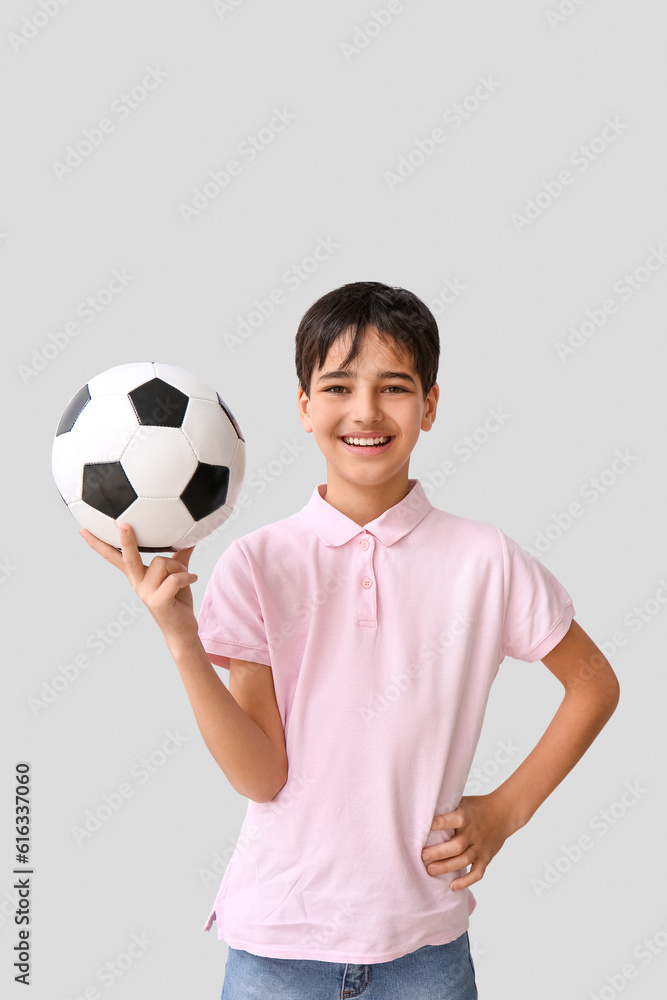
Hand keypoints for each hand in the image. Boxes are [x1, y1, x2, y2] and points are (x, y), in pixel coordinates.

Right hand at [79, 523, 199, 647]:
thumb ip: (179, 556)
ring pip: (162, 563)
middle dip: (126, 541)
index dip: (98, 544)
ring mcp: (146, 593)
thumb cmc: (177, 601)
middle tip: (124, 525)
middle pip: (129, 558)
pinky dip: (187, 576)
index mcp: (137, 575)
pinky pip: (174, 579)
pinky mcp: (158, 601)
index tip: (84, 530)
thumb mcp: (176, 575)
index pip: (114, 557)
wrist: (181, 630)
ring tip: (185, 575)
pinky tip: (192, 579)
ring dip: (179, 566)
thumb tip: (189, 538)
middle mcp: (137, 583)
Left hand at [421, 792, 513, 890]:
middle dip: (438, 853)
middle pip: (456, 846)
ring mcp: (480, 848)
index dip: (440, 823)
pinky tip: (452, 886)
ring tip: (430, 870)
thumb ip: (448, 808)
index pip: (453, 820)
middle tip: (422, 856)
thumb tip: (424, 811)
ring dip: (446, 867)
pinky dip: (466, 882)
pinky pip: (477, 873)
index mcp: (467, 816)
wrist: (504, 814)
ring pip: (463, 861)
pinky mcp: (485, 858)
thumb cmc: (477, 807)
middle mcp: (474, 833)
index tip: (426, 826)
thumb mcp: (463, 802)